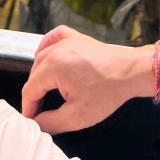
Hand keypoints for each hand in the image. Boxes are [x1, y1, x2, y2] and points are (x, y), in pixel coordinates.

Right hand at [21, 25, 150, 134]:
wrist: (130, 72)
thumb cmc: (107, 92)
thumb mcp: (76, 116)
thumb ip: (51, 122)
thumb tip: (36, 123)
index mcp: (53, 66)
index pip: (30, 90)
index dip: (29, 108)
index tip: (32, 121)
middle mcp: (57, 49)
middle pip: (34, 74)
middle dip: (35, 94)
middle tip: (40, 112)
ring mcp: (67, 40)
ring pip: (42, 57)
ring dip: (40, 75)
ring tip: (45, 94)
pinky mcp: (77, 37)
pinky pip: (55, 37)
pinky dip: (47, 45)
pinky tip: (45, 55)